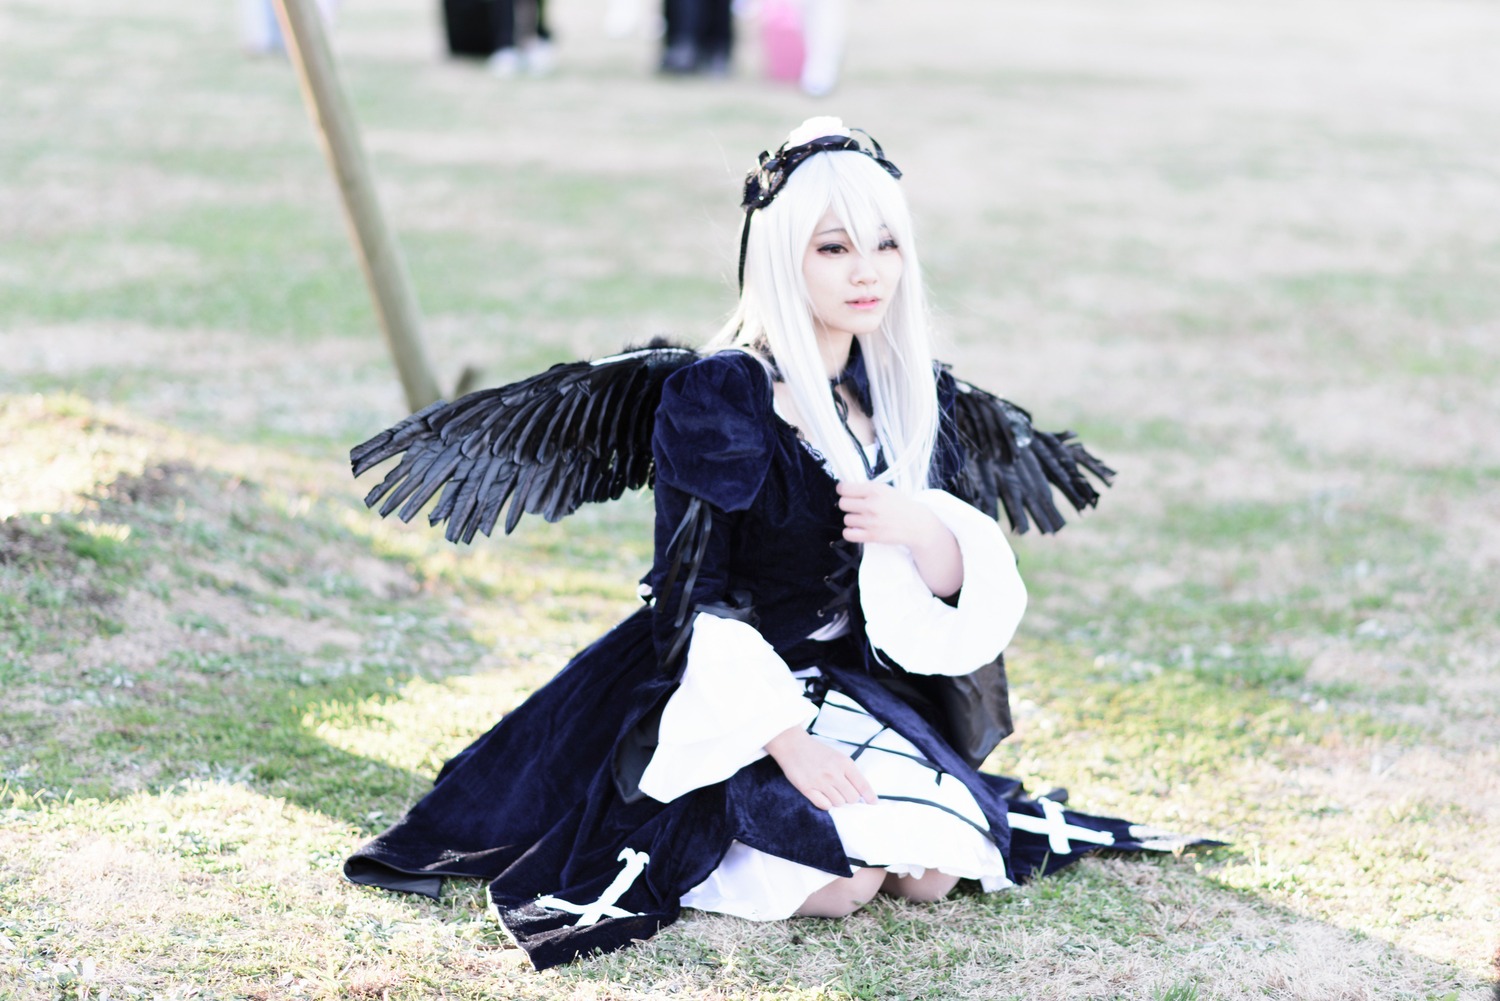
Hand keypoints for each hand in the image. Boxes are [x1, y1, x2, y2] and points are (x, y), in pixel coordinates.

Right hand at [765, 726, 877, 810]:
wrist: (792, 744)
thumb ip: (849, 772)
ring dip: (836, 800)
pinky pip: (824, 805)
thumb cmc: (817, 751)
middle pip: (852, 798)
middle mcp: (834, 773)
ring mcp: (820, 781)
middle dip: (849, 798)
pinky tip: (822, 796)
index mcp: (844, 763)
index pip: (863, 785)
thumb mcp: (837, 756)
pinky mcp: (807, 788)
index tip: (873, 803)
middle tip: (843, 793)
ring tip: (830, 792)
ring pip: (839, 803)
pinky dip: (825, 804)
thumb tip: (860, 792)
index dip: (870, 796)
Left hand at [836, 480, 963, 597]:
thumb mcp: (886, 490)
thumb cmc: (900, 506)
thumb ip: (866, 488)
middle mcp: (872, 504)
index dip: (842, 490)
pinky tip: (858, 530)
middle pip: (842, 504)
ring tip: (863, 519)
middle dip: (848, 505)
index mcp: (875, 490)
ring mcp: (871, 521)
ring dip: (852, 520)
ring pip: (846, 519)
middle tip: (856, 508)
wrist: (917, 524)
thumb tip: (843, 488)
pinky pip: (848, 534)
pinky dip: (850, 533)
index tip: (845, 493)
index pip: (844, 488)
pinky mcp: (872, 536)